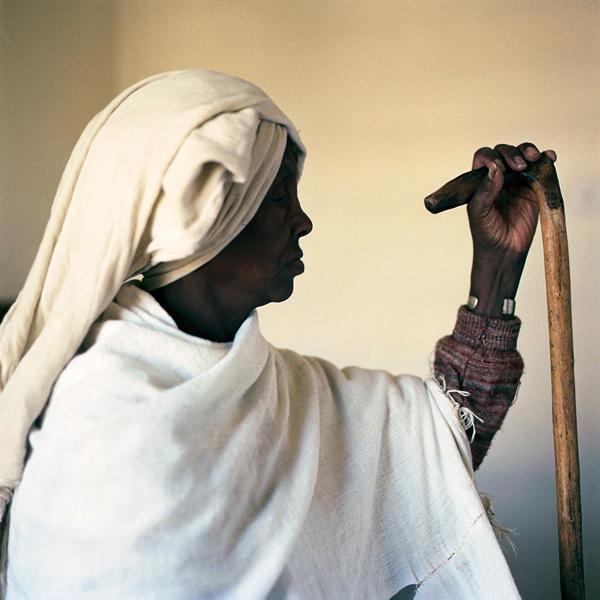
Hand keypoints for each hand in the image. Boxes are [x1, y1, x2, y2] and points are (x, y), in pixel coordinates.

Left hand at [467, 142, 556, 317]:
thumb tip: (496, 167)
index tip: (500, 167)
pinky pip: (540, 169)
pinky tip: (549, 158)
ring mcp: (516, 181)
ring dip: (528, 151)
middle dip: (512, 153)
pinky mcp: (533, 188)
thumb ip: (485, 190)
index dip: (491, 157)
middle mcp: (497, 178)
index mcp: (480, 181)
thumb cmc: (486, 233)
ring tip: (533, 158)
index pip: (484, 158)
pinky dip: (546, 160)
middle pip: (505, 152)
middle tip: (519, 166)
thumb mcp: (479, 212)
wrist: (504, 251)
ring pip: (523, 156)